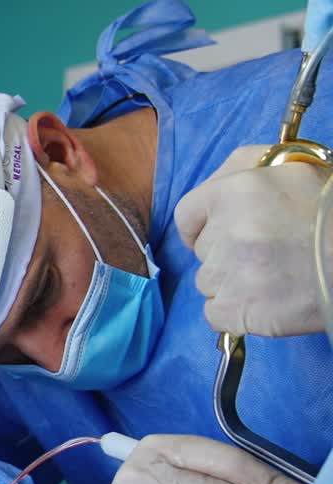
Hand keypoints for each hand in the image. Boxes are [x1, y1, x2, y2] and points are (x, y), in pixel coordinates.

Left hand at [174, 146, 328, 336]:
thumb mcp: (294, 167)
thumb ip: (245, 168)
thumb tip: (215, 189)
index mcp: (236, 190)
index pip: (188, 214)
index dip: (200, 227)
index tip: (214, 236)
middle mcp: (227, 230)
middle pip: (204, 251)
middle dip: (227, 254)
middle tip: (267, 255)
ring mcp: (231, 272)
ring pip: (209, 283)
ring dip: (234, 284)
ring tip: (274, 278)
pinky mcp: (239, 308)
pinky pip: (217, 315)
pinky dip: (236, 315)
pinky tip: (266, 304)